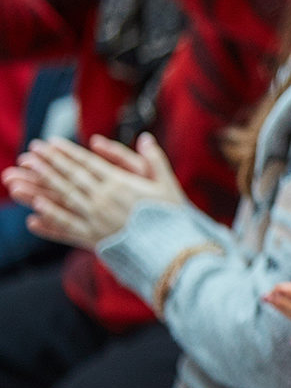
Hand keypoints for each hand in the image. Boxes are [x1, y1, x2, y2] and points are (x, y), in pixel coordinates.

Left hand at [2, 134, 187, 248]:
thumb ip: (154, 160)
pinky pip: (67, 228)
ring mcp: (96, 219)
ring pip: (63, 199)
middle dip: (48, 164)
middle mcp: (104, 199)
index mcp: (121, 184)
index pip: (87, 164)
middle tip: (28, 153)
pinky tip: (34, 213)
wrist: (172, 248)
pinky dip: (50, 220)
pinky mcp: (94, 239)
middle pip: (70, 178)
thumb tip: (145, 138)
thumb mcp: (167, 184)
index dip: (67, 153)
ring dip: (40, 186)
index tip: (49, 143)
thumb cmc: (172, 216)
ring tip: (22, 176)